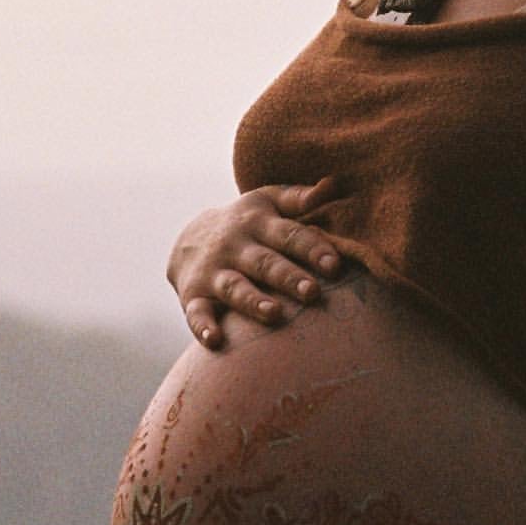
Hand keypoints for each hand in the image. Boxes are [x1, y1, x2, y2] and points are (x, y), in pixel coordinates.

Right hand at [167, 180, 341, 348]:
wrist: (190, 237)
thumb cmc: (247, 221)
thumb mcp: (268, 200)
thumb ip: (299, 197)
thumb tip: (331, 184)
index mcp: (259, 223)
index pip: (289, 235)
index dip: (312, 249)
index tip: (335, 265)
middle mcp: (236, 246)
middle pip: (265, 262)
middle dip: (288, 277)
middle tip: (312, 292)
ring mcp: (214, 271)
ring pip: (234, 287)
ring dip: (252, 300)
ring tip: (273, 313)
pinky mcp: (194, 295)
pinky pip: (196, 312)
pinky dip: (202, 327)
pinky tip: (214, 340)